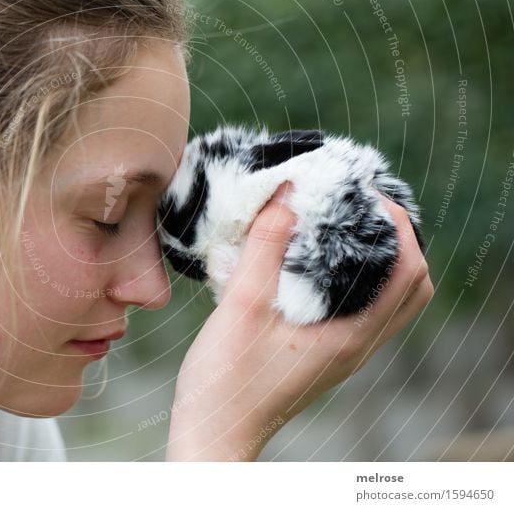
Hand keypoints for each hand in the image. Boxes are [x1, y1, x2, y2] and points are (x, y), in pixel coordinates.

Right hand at [165, 181, 433, 460]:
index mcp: (351, 337)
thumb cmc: (226, 381)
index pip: (409, 273)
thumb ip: (264, 248)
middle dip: (400, 241)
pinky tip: (315, 263)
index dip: (399, 227)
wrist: (214, 432)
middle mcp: (357, 346)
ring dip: (381, 261)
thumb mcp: (241, 305)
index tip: (368, 196)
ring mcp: (343, 353)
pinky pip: (361, 310)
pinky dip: (357, 280)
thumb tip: (286, 194)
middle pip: (411, 287)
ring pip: (389, 301)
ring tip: (344, 229)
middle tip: (363, 209)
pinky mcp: (325, 355)